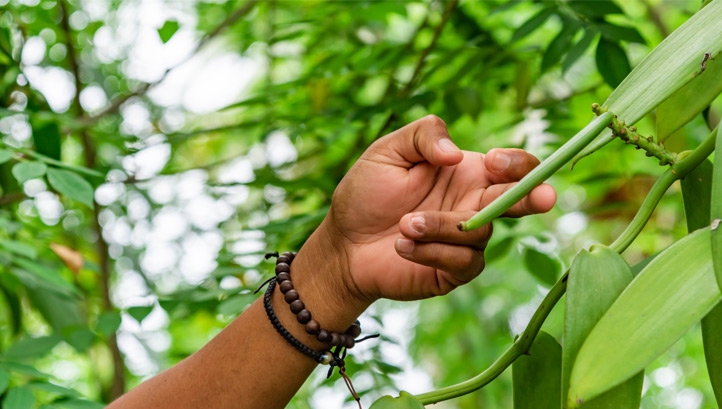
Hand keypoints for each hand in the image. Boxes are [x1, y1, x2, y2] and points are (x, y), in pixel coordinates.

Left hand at [318, 115, 555, 303]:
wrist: (344, 242)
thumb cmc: (366, 193)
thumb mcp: (388, 151)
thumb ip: (423, 135)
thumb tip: (455, 153)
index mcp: (467, 173)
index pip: (511, 167)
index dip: (516, 164)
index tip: (493, 162)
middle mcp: (474, 205)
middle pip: (520, 201)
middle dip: (535, 196)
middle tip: (546, 198)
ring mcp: (466, 241)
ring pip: (481, 232)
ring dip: (442, 226)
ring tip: (404, 224)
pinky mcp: (453, 271)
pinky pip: (462, 262)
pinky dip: (431, 251)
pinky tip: (402, 245)